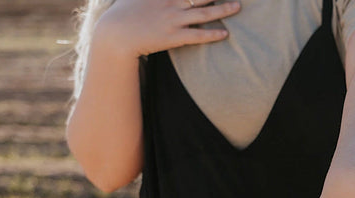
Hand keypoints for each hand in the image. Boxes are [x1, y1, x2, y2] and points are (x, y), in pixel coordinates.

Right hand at [94, 0, 240, 58]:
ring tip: (238, 6)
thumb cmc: (123, 12)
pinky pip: (197, 36)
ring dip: (223, 10)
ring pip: (204, 13)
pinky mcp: (174, 37)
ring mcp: (173, 20)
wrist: (116, 35)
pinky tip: (224, 33)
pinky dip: (212, 34)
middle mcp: (171, 2)